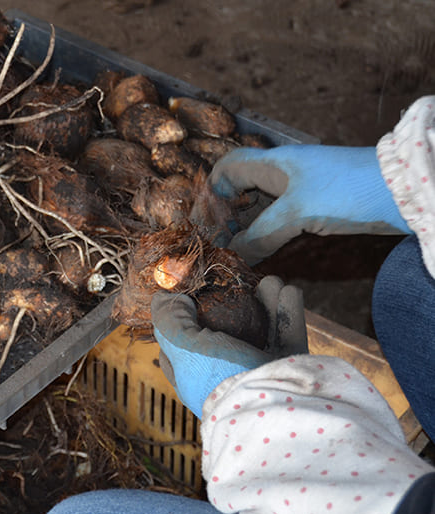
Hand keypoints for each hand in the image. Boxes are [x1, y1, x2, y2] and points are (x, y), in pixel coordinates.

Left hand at [151, 276, 306, 416]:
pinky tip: (288, 290)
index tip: (186, 297)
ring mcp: (256, 376)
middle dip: (233, 306)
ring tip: (269, 280)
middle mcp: (224, 377)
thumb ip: (170, 320)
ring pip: (260, 334)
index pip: (178, 350)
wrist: (269, 405)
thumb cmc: (218, 375)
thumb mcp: (182, 345)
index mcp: (193, 378)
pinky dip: (287, 314)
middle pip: (225, 334)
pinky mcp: (286, 373)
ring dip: (265, 304)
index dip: (179, 323)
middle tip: (235, 283)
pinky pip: (287, 339)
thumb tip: (166, 298)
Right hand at [211, 145, 409, 264]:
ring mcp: (301, 188)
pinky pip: (278, 215)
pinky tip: (263, 248)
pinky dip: (265, 231)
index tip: (207, 223)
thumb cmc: (348, 191)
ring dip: (244, 224)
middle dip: (224, 212)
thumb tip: (232, 253)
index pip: (226, 169)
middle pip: (239, 187)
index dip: (211, 194)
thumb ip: (260, 234)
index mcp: (273, 163)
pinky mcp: (316, 204)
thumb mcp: (297, 213)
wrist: (403, 191)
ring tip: (235, 247)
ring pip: (259, 203)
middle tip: (218, 238)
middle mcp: (283, 172)